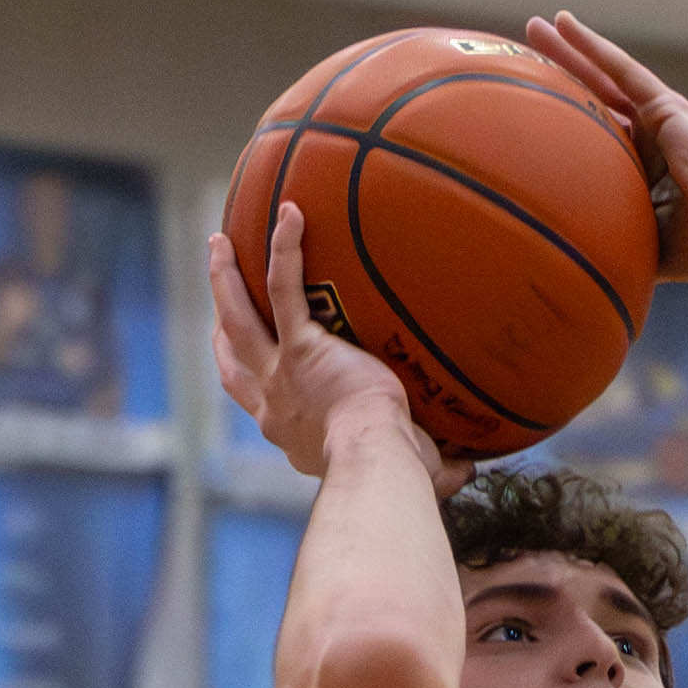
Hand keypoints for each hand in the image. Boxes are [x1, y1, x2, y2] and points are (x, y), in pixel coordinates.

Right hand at [206, 202, 465, 498]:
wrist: (377, 462)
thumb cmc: (397, 475)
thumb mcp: (409, 472)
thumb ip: (437, 468)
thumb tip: (468, 469)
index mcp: (287, 430)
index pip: (252, 395)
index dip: (242, 369)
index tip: (243, 352)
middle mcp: (273, 400)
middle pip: (231, 349)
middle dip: (221, 312)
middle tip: (220, 279)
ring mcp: (281, 371)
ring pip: (239, 314)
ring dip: (225, 276)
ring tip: (220, 239)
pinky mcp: (303, 346)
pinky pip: (284, 286)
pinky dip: (285, 249)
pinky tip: (290, 212)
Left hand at [524, 12, 687, 288]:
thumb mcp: (644, 243)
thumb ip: (614, 239)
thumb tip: (575, 261)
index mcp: (650, 171)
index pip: (600, 140)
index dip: (569, 125)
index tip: (533, 119)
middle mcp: (654, 139)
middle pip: (596, 101)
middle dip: (561, 79)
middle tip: (522, 59)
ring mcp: (661, 118)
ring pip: (603, 78)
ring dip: (568, 53)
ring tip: (534, 29)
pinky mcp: (666, 105)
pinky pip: (621, 69)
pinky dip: (592, 46)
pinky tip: (564, 24)